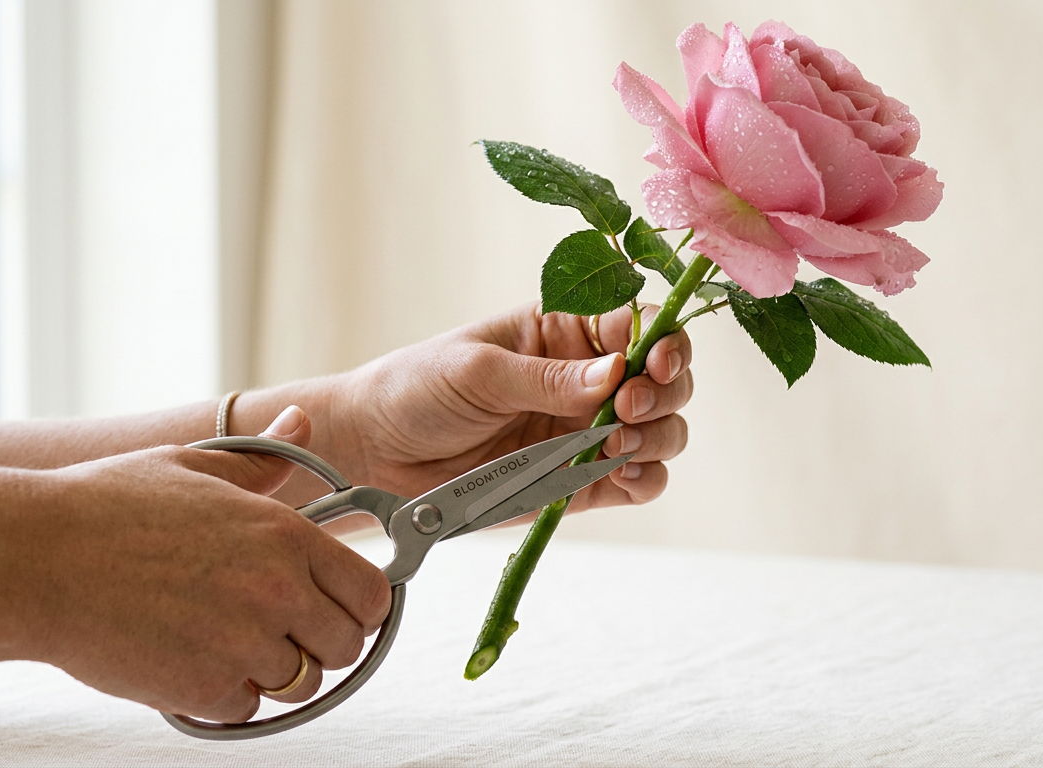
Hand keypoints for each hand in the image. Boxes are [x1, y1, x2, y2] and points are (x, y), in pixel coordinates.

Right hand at [24, 407, 390, 722]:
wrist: (32, 558)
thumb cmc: (105, 507)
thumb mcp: (194, 464)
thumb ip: (264, 459)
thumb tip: (303, 419)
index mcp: (285, 535)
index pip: (371, 593)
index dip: (359, 606)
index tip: (337, 607)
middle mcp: (276, 590)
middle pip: (344, 647)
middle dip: (318, 642)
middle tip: (278, 629)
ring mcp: (241, 644)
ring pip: (298, 683)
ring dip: (270, 670)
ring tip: (225, 640)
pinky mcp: (202, 688)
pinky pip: (244, 708)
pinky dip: (223, 695)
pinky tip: (189, 658)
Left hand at [318, 302, 692, 511]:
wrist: (375, 453)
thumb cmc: (416, 389)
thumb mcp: (478, 370)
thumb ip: (546, 377)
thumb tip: (615, 372)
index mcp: (565, 332)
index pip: (638, 325)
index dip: (663, 340)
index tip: (656, 362)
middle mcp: (587, 379)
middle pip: (667, 379)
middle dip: (665, 392)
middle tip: (629, 407)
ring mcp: (586, 433)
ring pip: (662, 432)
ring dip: (658, 437)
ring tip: (619, 444)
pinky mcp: (579, 482)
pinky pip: (637, 482)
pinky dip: (645, 480)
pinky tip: (622, 474)